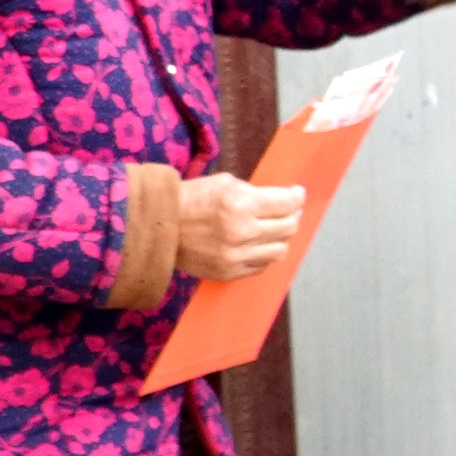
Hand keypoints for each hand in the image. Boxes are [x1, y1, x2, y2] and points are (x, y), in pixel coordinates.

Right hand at [175, 174, 306, 281]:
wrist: (158, 226)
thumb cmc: (191, 199)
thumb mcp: (225, 182)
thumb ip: (255, 192)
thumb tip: (284, 199)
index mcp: (240, 204)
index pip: (287, 203)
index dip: (297, 197)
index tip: (297, 193)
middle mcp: (241, 232)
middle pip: (288, 228)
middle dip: (293, 215)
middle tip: (289, 210)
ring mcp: (235, 256)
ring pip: (279, 250)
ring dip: (280, 237)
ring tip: (274, 228)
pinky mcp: (228, 272)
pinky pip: (261, 266)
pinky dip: (264, 254)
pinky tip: (256, 243)